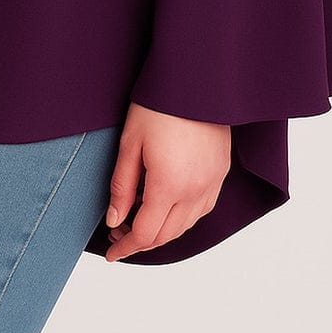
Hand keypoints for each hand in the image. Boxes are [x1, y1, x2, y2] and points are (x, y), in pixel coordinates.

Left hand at [103, 101, 230, 260]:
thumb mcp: (130, 143)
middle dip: (139, 240)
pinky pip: (202, 209)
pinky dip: (182, 218)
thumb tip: (114, 220)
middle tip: (117, 233)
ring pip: (186, 226)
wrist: (197, 80)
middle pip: (166, 235)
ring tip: (138, 218)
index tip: (111, 252)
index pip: (145, 233)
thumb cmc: (159, 105)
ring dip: (162, 231)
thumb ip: (122, 186)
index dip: (125, 246)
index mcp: (169, 186)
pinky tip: (168, 207)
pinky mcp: (220, 173)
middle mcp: (194, 192)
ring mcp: (211, 184)